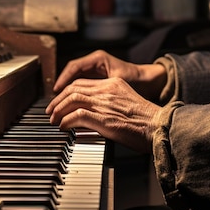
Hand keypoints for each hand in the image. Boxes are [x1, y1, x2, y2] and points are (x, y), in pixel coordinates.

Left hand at [46, 76, 160, 152]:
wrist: (160, 127)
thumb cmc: (147, 121)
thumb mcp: (126, 102)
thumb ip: (109, 102)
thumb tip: (91, 112)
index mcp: (113, 84)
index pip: (83, 82)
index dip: (68, 91)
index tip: (61, 100)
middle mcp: (107, 90)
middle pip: (73, 88)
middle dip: (58, 99)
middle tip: (50, 110)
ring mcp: (105, 103)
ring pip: (72, 99)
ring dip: (58, 110)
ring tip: (53, 119)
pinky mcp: (104, 118)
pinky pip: (77, 115)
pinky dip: (66, 121)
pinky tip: (63, 127)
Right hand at [52, 49, 167, 101]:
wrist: (151, 81)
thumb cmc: (138, 80)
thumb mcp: (118, 83)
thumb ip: (102, 90)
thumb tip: (83, 100)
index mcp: (98, 59)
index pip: (74, 67)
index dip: (63, 80)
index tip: (56, 92)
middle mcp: (95, 62)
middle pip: (71, 74)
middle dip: (61, 88)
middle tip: (53, 102)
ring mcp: (96, 70)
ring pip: (75, 80)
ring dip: (67, 92)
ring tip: (58, 105)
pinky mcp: (98, 79)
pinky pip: (82, 85)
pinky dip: (75, 94)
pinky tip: (71, 105)